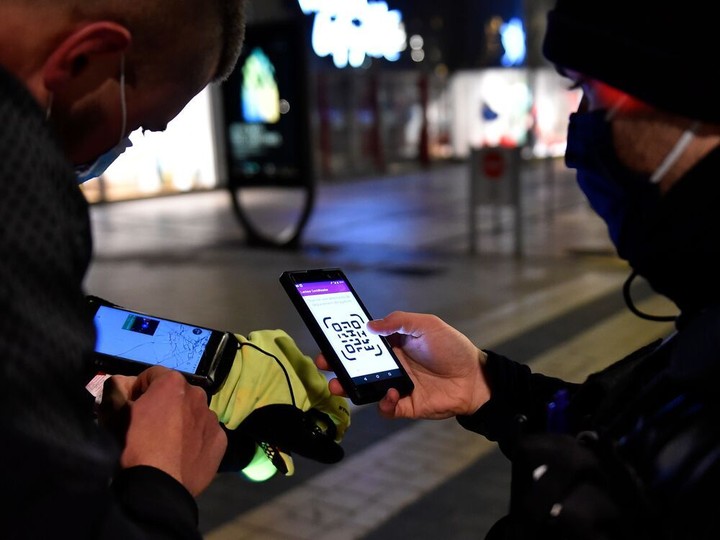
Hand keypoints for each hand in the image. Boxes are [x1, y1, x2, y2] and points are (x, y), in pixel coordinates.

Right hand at [100, 366, 226, 495]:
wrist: (158, 486)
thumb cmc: (133, 444)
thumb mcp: (114, 413)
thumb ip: (117, 390)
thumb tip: (123, 385)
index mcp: (172, 382)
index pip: (152, 375)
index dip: (139, 389)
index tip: (131, 406)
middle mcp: (198, 394)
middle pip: (177, 394)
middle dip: (164, 404)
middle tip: (150, 427)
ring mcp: (211, 417)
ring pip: (194, 414)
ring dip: (182, 421)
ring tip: (168, 445)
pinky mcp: (220, 440)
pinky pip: (206, 434)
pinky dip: (196, 440)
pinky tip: (183, 455)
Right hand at [316, 311, 490, 419]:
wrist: (476, 377)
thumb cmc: (453, 348)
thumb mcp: (427, 325)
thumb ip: (399, 322)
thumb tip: (371, 325)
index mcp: (393, 345)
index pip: (363, 343)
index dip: (345, 342)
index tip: (329, 340)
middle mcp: (391, 365)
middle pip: (357, 367)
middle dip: (337, 366)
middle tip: (325, 363)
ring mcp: (396, 386)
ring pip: (365, 389)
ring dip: (349, 387)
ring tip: (339, 385)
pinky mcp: (406, 405)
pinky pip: (386, 407)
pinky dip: (384, 403)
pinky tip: (391, 393)